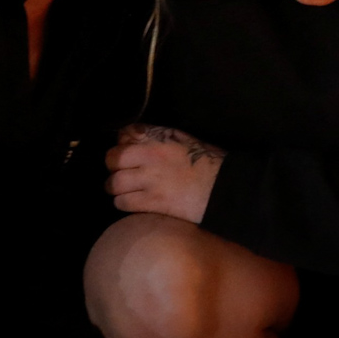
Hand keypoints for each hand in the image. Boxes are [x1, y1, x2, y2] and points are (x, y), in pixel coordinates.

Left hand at [105, 124, 225, 222]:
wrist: (226, 189)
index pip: (124, 134)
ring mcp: (151, 181)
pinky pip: (124, 203)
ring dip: (115, 187)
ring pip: (114, 183)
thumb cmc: (209, 163)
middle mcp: (151, 157)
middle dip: (113, 166)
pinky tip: (130, 202)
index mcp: (160, 139)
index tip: (125, 151)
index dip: (121, 143)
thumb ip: (160, 136)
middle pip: (113, 159)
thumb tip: (136, 136)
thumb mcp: (185, 140)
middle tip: (119, 173)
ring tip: (122, 190)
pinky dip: (122, 202)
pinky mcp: (154, 202)